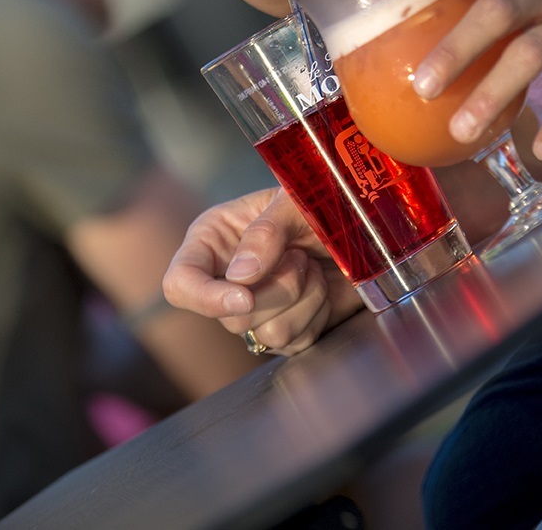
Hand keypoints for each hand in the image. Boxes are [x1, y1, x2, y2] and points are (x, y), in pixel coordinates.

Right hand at [162, 187, 360, 357]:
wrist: (360, 221)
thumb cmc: (322, 199)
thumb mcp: (293, 201)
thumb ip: (266, 231)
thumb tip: (241, 277)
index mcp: (213, 241)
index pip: (180, 283)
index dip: (206, 298)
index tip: (245, 296)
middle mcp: (226, 279)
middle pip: (232, 318)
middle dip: (278, 290)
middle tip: (300, 256)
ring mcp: (255, 310)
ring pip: (265, 333)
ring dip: (302, 299)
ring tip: (311, 266)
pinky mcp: (284, 330)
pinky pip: (295, 342)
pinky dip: (317, 313)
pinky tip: (322, 286)